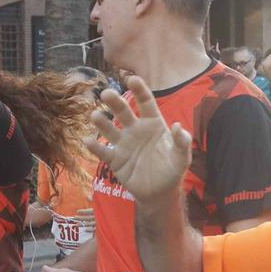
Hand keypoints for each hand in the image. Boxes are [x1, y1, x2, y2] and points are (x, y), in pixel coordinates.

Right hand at [86, 76, 192, 200]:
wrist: (159, 192)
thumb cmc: (172, 170)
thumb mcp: (182, 157)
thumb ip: (181, 142)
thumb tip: (176, 125)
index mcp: (153, 124)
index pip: (145, 102)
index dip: (139, 90)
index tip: (132, 79)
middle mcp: (135, 129)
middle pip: (123, 111)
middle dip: (114, 102)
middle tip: (106, 94)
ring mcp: (123, 143)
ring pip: (109, 128)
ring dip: (101, 121)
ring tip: (95, 116)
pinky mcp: (114, 159)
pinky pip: (103, 151)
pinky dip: (94, 146)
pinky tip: (87, 140)